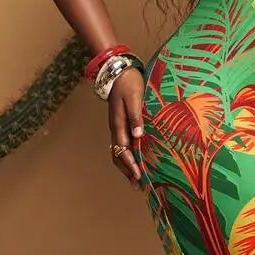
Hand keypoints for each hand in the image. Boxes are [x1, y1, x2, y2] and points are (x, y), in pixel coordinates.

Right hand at [108, 67, 144, 187]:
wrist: (118, 70)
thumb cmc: (129, 83)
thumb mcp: (134, 98)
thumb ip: (136, 117)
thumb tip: (138, 136)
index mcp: (118, 124)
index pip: (122, 150)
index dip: (130, 165)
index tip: (139, 176)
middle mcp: (115, 128)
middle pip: (117, 155)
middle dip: (127, 170)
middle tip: (138, 184)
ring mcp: (116, 126)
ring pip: (118, 151)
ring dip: (126, 165)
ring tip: (135, 178)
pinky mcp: (120, 123)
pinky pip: (121, 144)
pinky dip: (127, 156)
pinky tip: (135, 159)